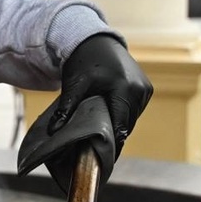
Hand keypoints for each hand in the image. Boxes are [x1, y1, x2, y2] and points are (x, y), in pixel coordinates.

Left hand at [49, 34, 152, 150]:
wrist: (96, 41)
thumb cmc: (83, 62)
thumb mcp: (73, 85)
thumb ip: (66, 109)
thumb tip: (54, 133)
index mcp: (123, 89)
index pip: (120, 126)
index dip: (111, 144)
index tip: (101, 160)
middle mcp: (139, 90)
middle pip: (126, 125)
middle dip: (113, 138)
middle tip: (99, 155)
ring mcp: (145, 89)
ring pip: (131, 119)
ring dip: (118, 127)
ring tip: (103, 143)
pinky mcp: (146, 88)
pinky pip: (134, 110)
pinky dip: (123, 117)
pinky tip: (109, 124)